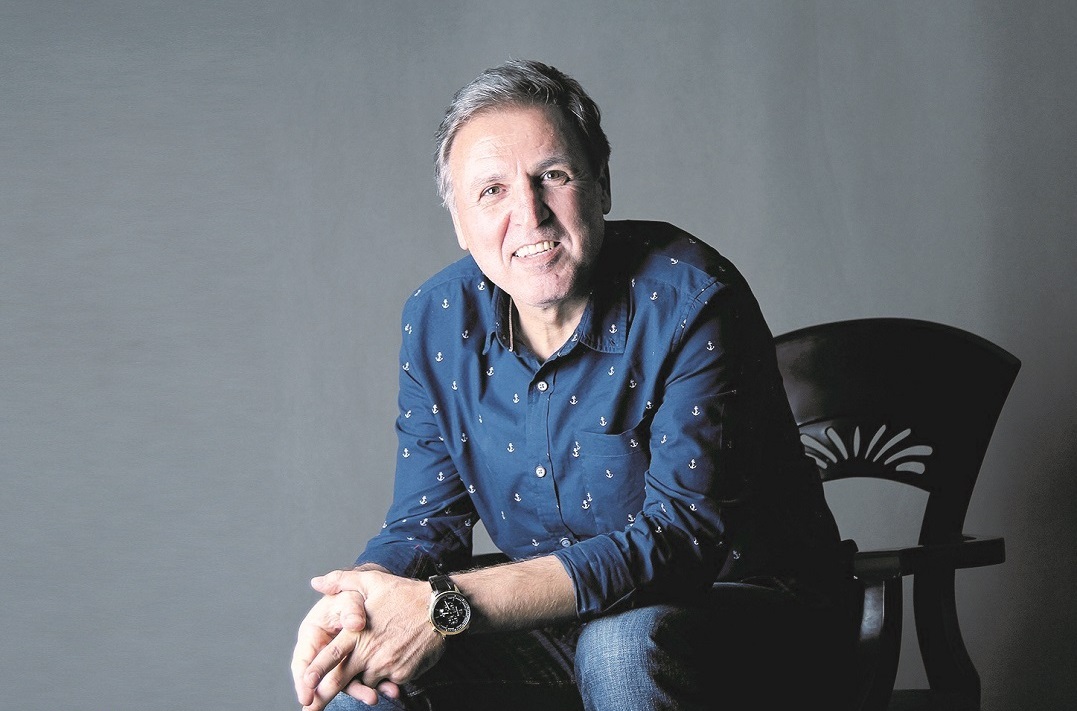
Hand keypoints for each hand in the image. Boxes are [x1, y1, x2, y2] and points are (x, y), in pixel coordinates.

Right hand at [291, 575, 374, 709]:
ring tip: (373, 697)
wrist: (374, 596)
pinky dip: (378, 684)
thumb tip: (354, 624)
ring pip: (347, 680)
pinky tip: (390, 690)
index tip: (306, 696)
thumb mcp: (350, 596)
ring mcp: (343, 659)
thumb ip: (350, 608)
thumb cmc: (355, 594)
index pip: (303, 661)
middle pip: (323, 678)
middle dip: (327, 694)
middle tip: (325, 707)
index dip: (303, 680)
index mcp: (314, 633)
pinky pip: (366, 677)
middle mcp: (326, 650)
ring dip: (360, 691)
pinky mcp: (360, 663)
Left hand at [294, 570, 441, 709]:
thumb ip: (341, 581)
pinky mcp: (403, 674)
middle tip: (309, 709)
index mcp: (358, 633)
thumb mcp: (372, 581)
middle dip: (322, 697)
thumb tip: (316, 583)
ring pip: (365, 681)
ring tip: (370, 666)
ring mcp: (386, 666)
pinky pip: (388, 681)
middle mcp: (369, 653)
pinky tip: (394, 659)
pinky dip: (385, 676)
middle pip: (341, 681)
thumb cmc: (405, 594)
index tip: (303, 686)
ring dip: (361, 680)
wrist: (441, 609)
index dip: (314, 673)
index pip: (330, 657)